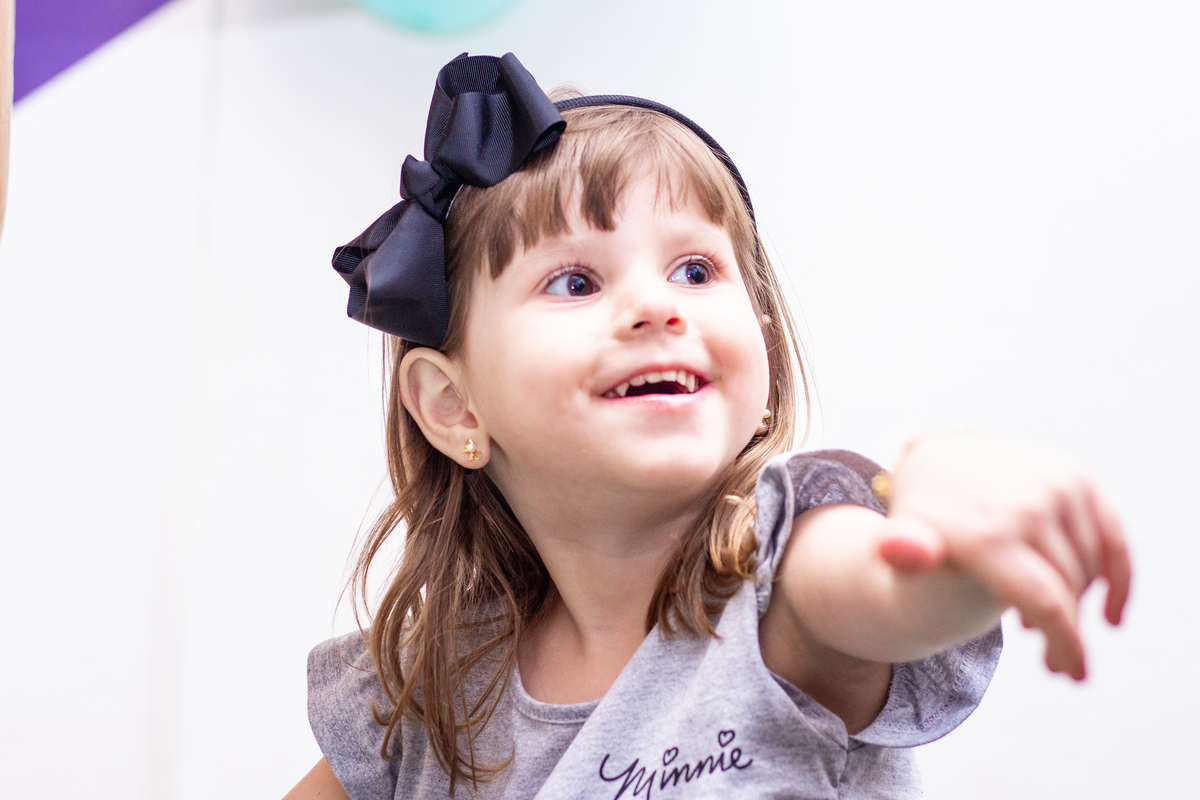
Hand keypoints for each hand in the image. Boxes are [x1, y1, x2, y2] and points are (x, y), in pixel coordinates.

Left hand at [877, 432, 1130, 679]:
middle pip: (1067, 589)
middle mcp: (1026, 502)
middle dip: (1065, 631)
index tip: (1073, 674)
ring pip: (1087, 568)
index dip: (1066, 643)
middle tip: (1050, 658)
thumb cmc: (926, 521)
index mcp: (987, 530)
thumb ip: (904, 552)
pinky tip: (1112, 613)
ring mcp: (1056, 485)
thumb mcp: (906, 540)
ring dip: (1078, 604)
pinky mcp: (1076, 477)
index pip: (1044, 600)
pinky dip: (1118, 576)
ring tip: (1043, 624)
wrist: (938, 462)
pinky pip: (1112, 536)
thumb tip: (895, 550)